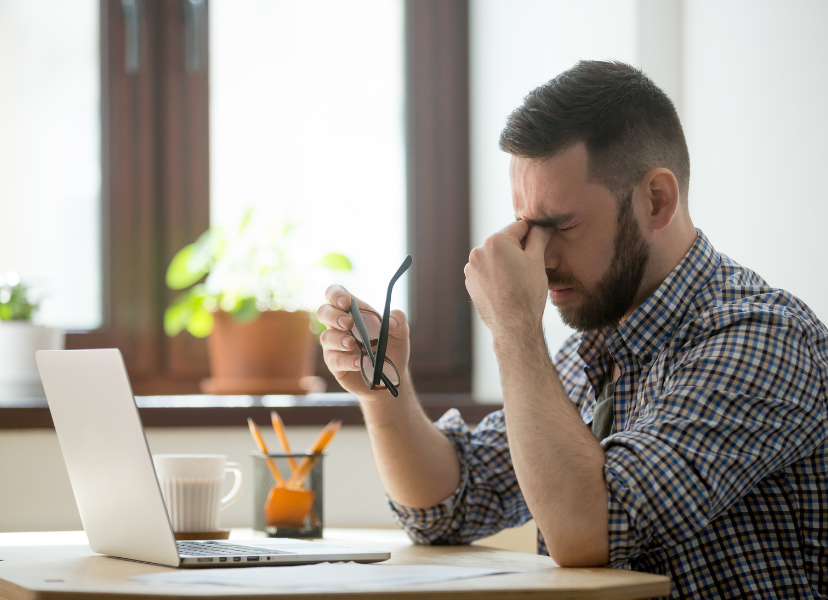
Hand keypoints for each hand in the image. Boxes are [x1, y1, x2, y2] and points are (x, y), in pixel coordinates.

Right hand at [317, 285, 410, 400]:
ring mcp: (336, 346)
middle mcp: (340, 326)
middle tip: (348, 323)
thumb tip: (391, 321)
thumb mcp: (401, 334)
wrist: (390, 377)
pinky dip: (347, 360)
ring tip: (352, 343)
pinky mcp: (336, 364)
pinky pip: (334, 360)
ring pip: (326, 337)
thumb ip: (399, 322)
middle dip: (333, 315)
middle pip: (324, 312)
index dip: (336, 294)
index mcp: (354, 312)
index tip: (346, 302)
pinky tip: (359, 362)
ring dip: (338, 339)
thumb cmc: (392, 350)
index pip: (336, 294)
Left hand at [464, 220, 550, 340]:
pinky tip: (507, 287)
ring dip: (505, 261)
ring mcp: (471, 268)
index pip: (519, 227)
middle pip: (504, 242)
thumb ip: (539, 237)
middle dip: (517, 249)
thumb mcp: (537, 260)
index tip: (541, 240)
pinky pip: (486, 271)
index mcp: (495, 241)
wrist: (514, 325)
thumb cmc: (528, 293)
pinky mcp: (470, 282)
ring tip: (518, 279)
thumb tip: (543, 224)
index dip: (533, 233)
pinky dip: (496, 274)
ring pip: (494, 257)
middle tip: (530, 266)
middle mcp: (478, 251)